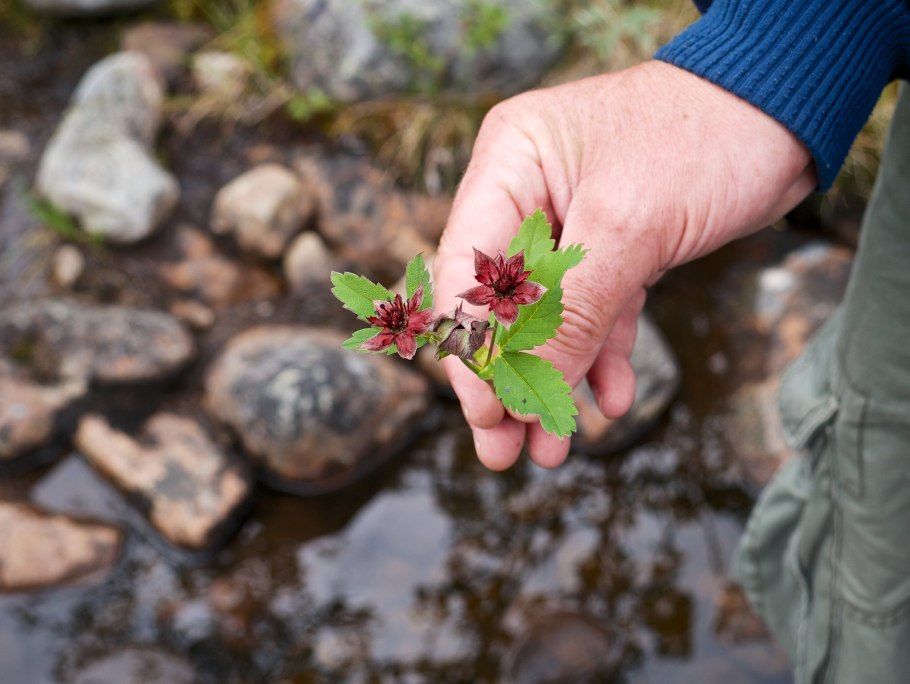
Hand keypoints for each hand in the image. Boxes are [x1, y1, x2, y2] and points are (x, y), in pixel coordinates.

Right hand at [434, 60, 815, 470]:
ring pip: (549, 316)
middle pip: (499, 302)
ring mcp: (571, 222)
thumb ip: (570, 313)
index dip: (472, 349)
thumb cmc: (703, 139)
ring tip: (552, 450)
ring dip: (554, 381)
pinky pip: (597, 311)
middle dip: (507, 380)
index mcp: (510, 165)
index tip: (486, 415)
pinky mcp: (614, 246)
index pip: (467, 270)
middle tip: (503, 453)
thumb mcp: (630, 227)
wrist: (785, 115)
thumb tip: (522, 397)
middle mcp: (529, 193)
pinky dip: (605, 355)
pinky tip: (614, 399)